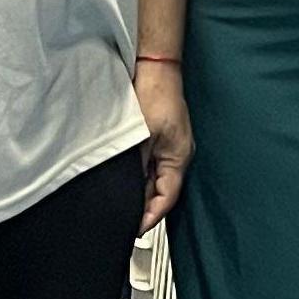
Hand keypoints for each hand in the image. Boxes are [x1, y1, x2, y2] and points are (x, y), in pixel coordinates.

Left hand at [133, 60, 192, 232]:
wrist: (155, 67)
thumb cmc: (154, 94)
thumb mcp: (141, 137)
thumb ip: (136, 166)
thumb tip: (128, 190)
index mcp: (178, 158)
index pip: (167, 198)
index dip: (151, 217)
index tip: (135, 230)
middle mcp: (178, 155)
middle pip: (161, 191)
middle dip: (144, 207)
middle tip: (124, 220)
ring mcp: (170, 147)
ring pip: (155, 179)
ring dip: (140, 191)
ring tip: (120, 203)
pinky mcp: (162, 138)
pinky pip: (152, 165)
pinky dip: (139, 176)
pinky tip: (124, 178)